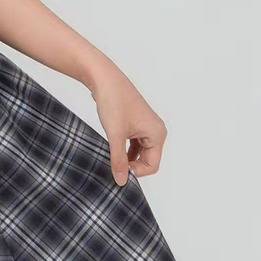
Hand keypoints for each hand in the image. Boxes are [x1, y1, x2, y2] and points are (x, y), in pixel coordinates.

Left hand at [89, 68, 166, 186]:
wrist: (103, 79)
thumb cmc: (113, 102)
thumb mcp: (115, 135)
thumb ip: (118, 160)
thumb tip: (121, 181)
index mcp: (157, 134)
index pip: (152, 166)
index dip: (135, 172)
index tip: (116, 171)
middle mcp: (155, 131)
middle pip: (147, 160)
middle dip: (130, 165)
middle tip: (111, 166)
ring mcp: (146, 127)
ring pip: (139, 153)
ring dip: (126, 158)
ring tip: (109, 157)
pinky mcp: (135, 124)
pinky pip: (133, 144)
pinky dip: (123, 149)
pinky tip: (110, 150)